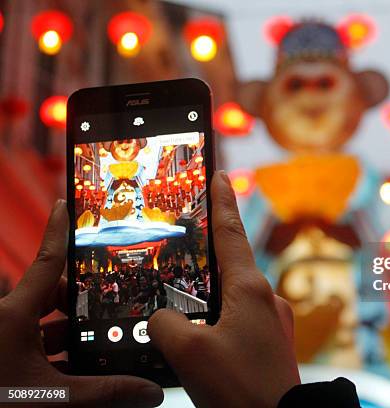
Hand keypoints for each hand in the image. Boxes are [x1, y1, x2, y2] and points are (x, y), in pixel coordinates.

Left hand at [0, 200, 163, 407]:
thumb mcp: (54, 397)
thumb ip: (104, 392)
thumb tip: (149, 390)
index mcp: (12, 317)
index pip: (47, 263)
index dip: (59, 232)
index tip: (67, 205)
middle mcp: (7, 322)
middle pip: (52, 295)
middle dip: (82, 300)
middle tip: (112, 301)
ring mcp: (5, 339)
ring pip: (45, 325)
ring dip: (72, 334)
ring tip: (103, 342)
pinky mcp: (5, 358)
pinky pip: (36, 346)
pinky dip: (59, 355)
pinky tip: (81, 370)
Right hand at [148, 171, 299, 407]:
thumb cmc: (240, 388)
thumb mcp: (187, 352)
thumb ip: (165, 323)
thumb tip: (165, 319)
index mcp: (250, 289)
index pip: (231, 233)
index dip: (222, 201)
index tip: (219, 175)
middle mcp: (267, 299)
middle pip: (231, 264)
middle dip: (208, 255)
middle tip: (184, 246)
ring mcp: (273, 322)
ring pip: (234, 297)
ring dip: (211, 296)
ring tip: (184, 304)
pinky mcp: (272, 344)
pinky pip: (241, 321)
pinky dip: (220, 321)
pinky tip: (203, 339)